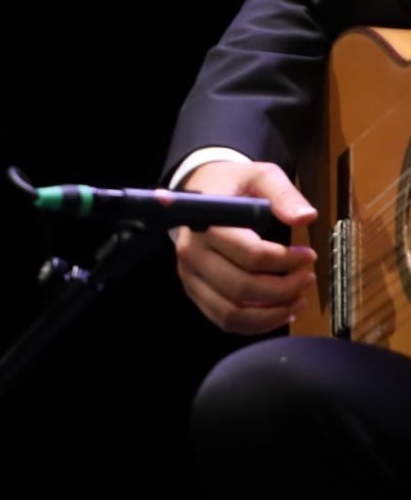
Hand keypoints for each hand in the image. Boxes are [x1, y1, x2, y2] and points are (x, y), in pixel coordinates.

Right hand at [173, 160, 317, 333]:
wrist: (200, 192)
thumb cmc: (233, 185)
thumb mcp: (260, 176)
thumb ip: (283, 194)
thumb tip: (306, 218)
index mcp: (207, 224)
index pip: (250, 254)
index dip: (286, 260)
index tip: (309, 255)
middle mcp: (192, 253)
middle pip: (242, 287)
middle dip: (284, 289)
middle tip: (308, 278)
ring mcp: (190, 275)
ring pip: (232, 312)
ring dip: (271, 313)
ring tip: (298, 300)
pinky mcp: (193, 289)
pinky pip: (223, 319)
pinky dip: (255, 324)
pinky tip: (279, 312)